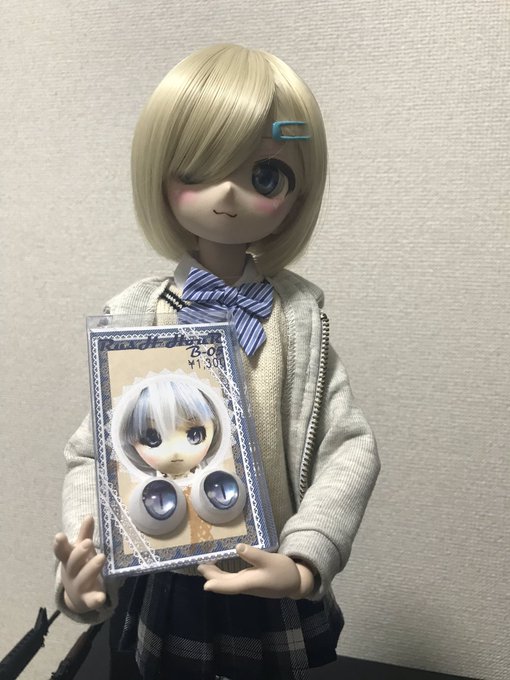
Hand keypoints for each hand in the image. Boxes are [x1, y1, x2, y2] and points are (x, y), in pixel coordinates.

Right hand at [54, 516, 105, 613]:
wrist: (77, 598)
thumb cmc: (80, 567)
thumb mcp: (81, 551)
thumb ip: (85, 535)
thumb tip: (89, 516)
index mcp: (69, 560)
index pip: (62, 552)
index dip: (60, 545)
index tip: (59, 536)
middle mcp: (71, 574)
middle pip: (72, 564)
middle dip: (79, 554)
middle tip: (89, 543)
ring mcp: (79, 588)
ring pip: (83, 579)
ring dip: (91, 569)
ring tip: (102, 557)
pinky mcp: (88, 600)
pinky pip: (91, 600)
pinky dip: (96, 599)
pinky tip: (102, 597)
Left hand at [197, 544, 314, 598]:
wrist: (295, 583)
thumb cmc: (283, 572)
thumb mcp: (270, 561)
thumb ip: (254, 555)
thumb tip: (238, 547)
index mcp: (250, 582)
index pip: (230, 585)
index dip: (218, 584)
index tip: (206, 585)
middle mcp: (246, 585)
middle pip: (225, 583)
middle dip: (211, 576)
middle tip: (199, 566)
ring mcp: (247, 584)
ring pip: (228, 582)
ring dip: (216, 575)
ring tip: (204, 566)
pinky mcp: (250, 581)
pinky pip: (233, 580)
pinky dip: (224, 575)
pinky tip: (221, 568)